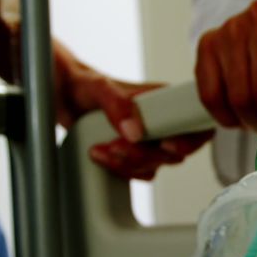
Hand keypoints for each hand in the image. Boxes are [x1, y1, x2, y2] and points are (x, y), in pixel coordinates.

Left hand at [53, 44, 210, 180]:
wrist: (60, 96)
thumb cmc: (83, 84)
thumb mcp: (99, 87)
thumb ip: (118, 104)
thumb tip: (135, 131)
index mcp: (164, 100)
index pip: (196, 123)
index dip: (189, 139)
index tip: (166, 144)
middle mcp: (161, 122)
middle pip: (174, 152)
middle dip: (145, 154)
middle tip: (117, 145)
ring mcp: (148, 141)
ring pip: (156, 165)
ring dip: (128, 163)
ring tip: (102, 149)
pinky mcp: (134, 155)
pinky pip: (139, 173)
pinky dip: (120, 170)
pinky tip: (102, 157)